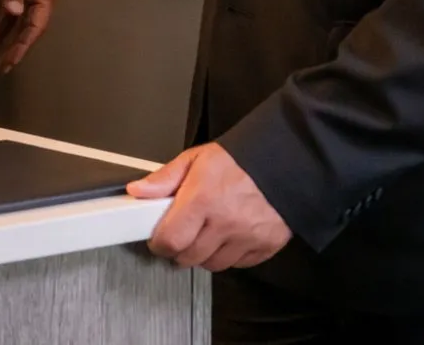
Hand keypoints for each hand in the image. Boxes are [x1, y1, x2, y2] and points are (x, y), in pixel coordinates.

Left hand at [128, 143, 291, 271]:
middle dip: (180, 249)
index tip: (159, 238)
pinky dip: (229, 256)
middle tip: (182, 234)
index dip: (159, 243)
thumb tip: (139, 190)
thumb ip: (165, 178)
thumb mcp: (197, 158)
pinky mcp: (265, 246)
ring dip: (204, 254)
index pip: (170, 240)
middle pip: (188, 258)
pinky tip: (229, 237)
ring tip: (207, 233)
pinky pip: (238, 265)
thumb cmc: (240, 159)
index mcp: (203, 198)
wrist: (284, 161)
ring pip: (212, 265)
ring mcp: (246, 237)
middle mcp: (225, 222)